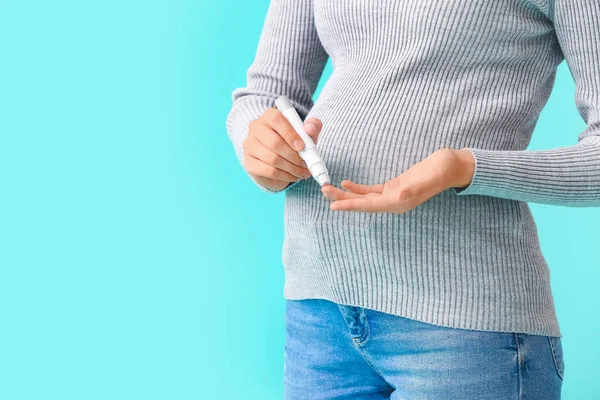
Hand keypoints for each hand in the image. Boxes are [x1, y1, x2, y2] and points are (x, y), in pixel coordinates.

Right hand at [243, 107, 322, 191]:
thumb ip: (312, 127)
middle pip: (274, 142)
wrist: (279, 161)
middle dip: (293, 156)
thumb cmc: (293, 142)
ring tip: (303, 172)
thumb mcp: (306, 133)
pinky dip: (285, 176)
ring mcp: (250, 146)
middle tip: (306, 163)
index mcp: (269, 116)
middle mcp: (256, 128)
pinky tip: (293, 176)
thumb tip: (310, 128)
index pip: (276, 120)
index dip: (290, 134)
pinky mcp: (249, 164)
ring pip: (272, 159)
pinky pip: (269, 171)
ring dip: (291, 168)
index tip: (302, 146)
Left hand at [321, 148, 474, 212]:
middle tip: (324, 191)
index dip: (350, 205)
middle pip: (363, 203)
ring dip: (347, 194)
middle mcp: (394, 201)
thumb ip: (414, 187)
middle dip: (343, 199)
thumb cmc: (443, 169)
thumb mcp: (429, 177)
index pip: (369, 205)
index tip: (333, 205)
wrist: (453, 166)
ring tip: (329, 189)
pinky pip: (371, 191)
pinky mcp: (394, 187)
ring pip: (364, 198)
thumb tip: (398, 196)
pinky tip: (346, 184)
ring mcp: (393, 195)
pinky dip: (358, 188)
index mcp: (399, 202)